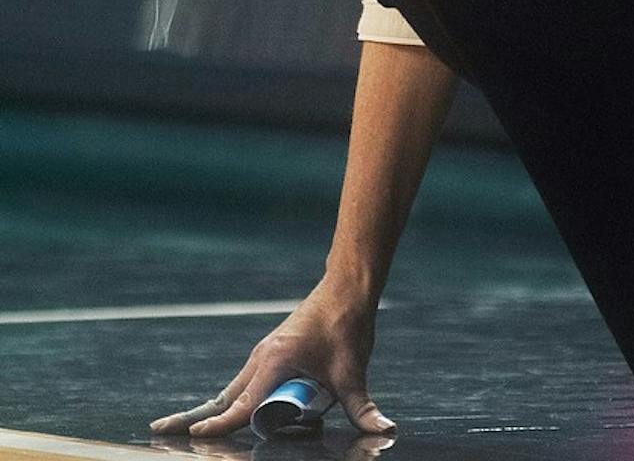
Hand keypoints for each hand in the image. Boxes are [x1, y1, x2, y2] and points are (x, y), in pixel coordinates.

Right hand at [149, 283, 394, 438]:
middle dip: (194, 416)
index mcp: (274, 361)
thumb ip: (363, 404)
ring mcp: (264, 353)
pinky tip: (224, 410)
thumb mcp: (352, 370)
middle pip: (224, 396)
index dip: (221, 426)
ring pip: (232, 388)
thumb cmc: (347, 325)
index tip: (196, 437)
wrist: (346, 288)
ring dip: (211, 409)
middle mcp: (262, 357)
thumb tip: (383, 429)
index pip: (242, 404)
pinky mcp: (272, 352)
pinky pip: (244, 381)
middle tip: (158, 431)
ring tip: (183, 427)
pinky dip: (230, 397)